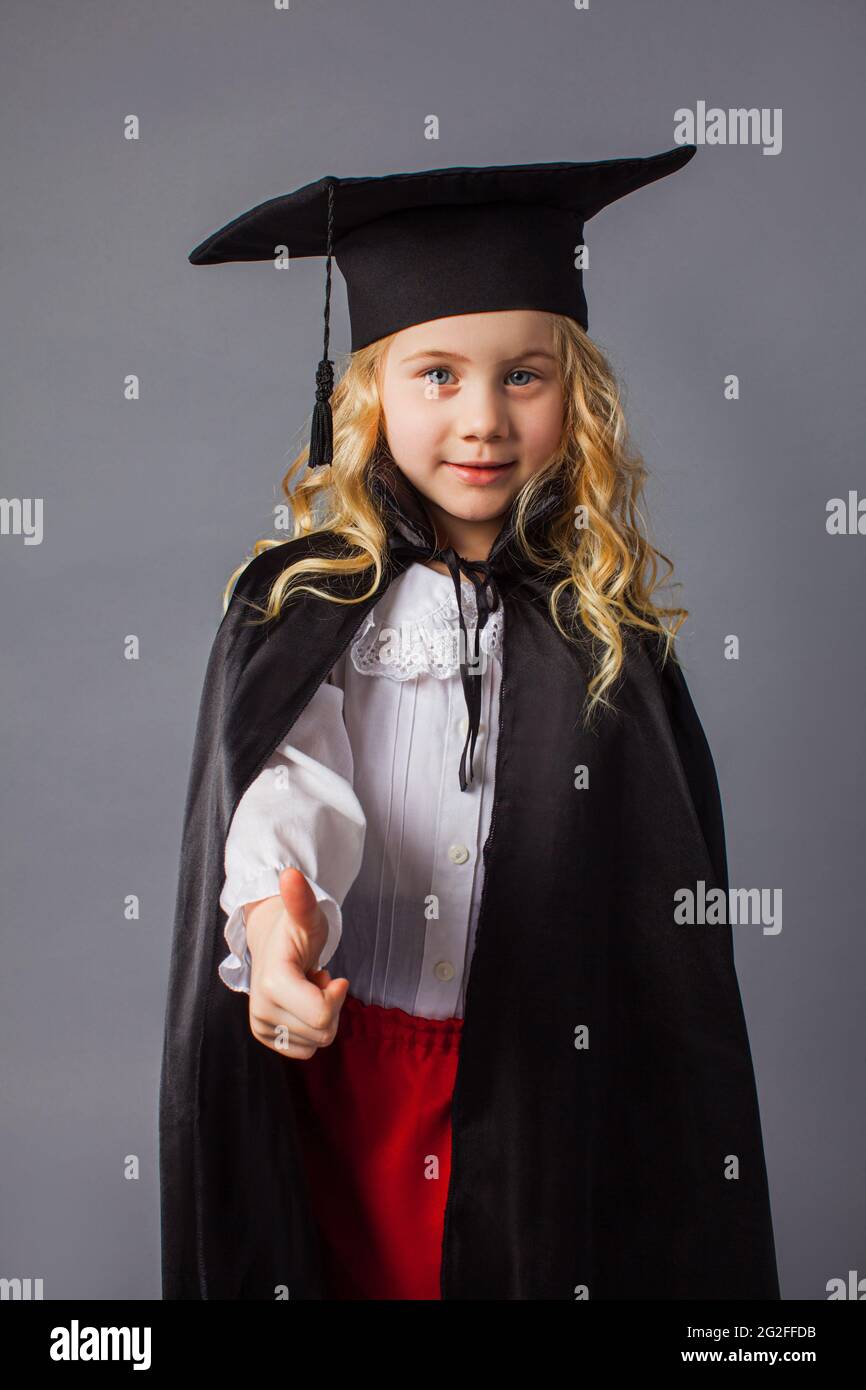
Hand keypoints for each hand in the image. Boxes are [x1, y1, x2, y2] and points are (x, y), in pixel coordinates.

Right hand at [244, 867, 349, 1058]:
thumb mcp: (306, 915)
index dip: (336, 997)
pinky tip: (302, 1002)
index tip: (331, 976)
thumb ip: (301, 900)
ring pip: (316, 1042)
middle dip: (330, 1006)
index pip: (323, 1017)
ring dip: (320, 1015)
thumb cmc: (294, 928)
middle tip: (316, 978)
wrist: (270, 938)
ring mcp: (261, 1025)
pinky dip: (310, 1028)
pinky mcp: (265, 1036)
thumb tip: (290, 874)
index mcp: (273, 984)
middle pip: (323, 1032)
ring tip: (307, 987)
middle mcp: (261, 1010)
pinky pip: (304, 1051)